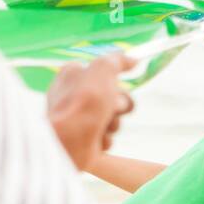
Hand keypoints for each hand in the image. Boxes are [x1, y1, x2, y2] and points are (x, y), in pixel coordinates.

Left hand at [46, 53, 134, 170]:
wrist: (70, 144)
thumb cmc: (84, 104)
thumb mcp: (102, 70)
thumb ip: (117, 61)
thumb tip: (133, 60)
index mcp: (72, 75)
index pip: (100, 69)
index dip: (113, 75)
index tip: (119, 79)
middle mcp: (73, 96)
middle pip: (112, 95)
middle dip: (119, 103)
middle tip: (112, 107)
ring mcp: (79, 120)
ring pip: (112, 117)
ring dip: (113, 122)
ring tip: (101, 126)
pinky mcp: (84, 141)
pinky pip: (106, 137)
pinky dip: (105, 138)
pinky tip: (96, 140)